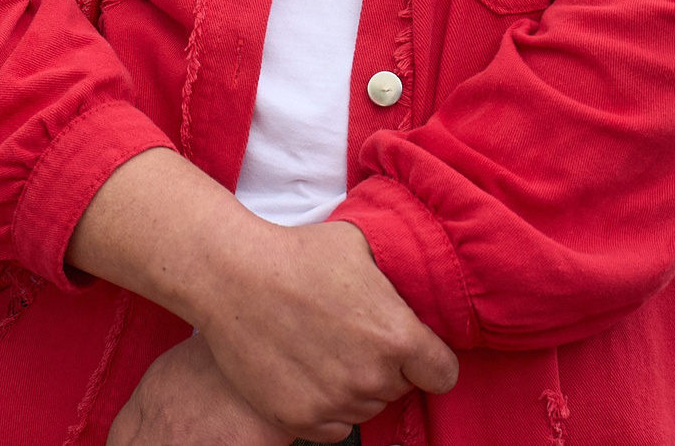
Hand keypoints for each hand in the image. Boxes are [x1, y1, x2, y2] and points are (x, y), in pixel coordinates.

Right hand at [68, 151, 455, 437]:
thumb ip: (398, 277)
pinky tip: (308, 371)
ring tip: (324, 348)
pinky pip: (333, 427)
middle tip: (352, 336)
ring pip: (366, 408)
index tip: (413, 350)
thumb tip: (421, 280)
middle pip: (399, 388)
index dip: (429, 360)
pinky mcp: (299, 418)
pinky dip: (325, 407)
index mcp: (397, 336)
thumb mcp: (361, 248)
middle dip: (385, 367)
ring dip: (354, 387)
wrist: (232, 275)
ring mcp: (334, 402)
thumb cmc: (296, 254)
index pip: (443, 374)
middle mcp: (372, 377)